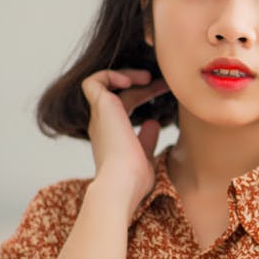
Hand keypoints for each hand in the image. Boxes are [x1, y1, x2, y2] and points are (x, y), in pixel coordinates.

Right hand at [80, 68, 169, 207]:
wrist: (122, 183)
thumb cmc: (134, 178)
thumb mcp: (146, 154)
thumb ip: (148, 139)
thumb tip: (153, 124)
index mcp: (112, 134)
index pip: (127, 105)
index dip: (145, 94)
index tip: (165, 91)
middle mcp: (102, 123)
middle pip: (120, 94)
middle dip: (143, 84)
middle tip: (163, 83)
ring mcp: (99, 115)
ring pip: (104, 84)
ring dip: (126, 75)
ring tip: (147, 78)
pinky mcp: (100, 107)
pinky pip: (94, 82)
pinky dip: (111, 75)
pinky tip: (131, 81)